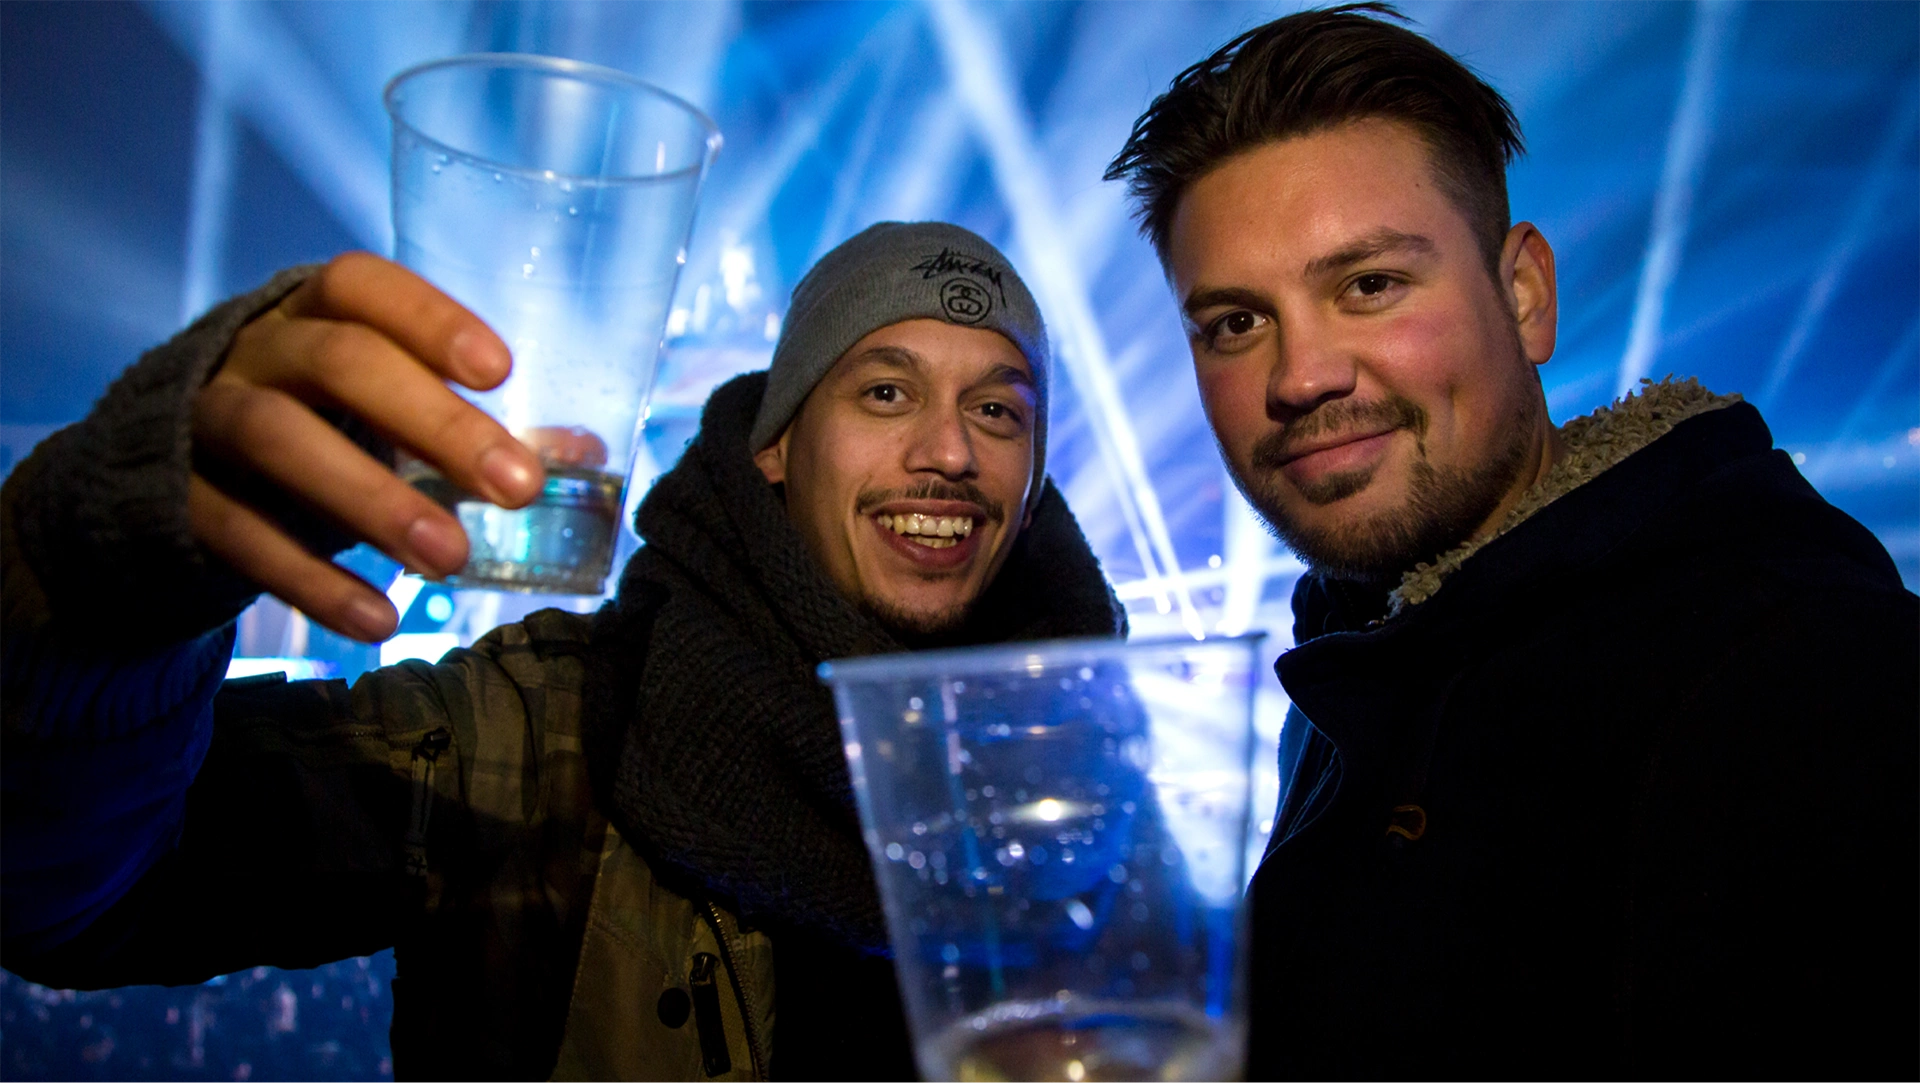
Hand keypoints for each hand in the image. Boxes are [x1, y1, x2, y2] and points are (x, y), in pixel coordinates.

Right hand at [188, 252, 544, 641]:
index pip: (363, 286)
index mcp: (311, 314)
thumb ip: (469, 428)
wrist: (155, 479)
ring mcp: (202, 417)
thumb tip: (583, 451)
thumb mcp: (378, 415)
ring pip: (277, 438)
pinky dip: (310, 580)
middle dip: (434, 423)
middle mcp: (253, 351)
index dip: (430, 319)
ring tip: (452, 560)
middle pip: (339, 363)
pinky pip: (235, 529)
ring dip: (374, 500)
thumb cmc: (307, 428)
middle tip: (516, 487)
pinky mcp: (172, 495)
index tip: (500, 372)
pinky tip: (379, 620)